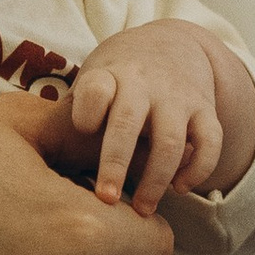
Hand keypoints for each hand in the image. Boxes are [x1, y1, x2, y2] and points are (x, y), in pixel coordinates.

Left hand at [68, 21, 223, 215]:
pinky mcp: (205, 110)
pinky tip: (180, 188)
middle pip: (129, 122)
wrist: (170, 46)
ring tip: (143, 209)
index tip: (82, 131)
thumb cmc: (117, 78)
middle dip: (116, 163)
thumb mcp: (93, 80)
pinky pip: (210, 142)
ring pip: (171, 141)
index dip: (88, 110)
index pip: (96, 89)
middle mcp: (144, 83)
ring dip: (156, 179)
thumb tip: (44, 168)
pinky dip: (198, 169)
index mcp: (109, 75)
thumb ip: (75, 115)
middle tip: (106, 200)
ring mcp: (178, 97)